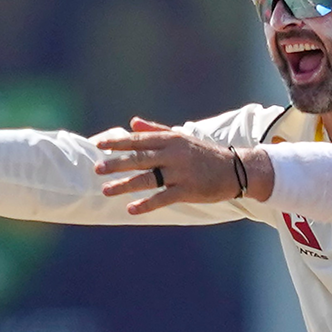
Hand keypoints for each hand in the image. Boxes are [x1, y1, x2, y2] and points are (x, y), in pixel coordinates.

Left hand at [95, 118, 272, 214]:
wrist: (235, 169)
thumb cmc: (204, 153)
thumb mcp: (180, 138)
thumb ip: (155, 130)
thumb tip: (132, 122)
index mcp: (170, 139)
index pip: (138, 140)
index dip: (117, 143)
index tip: (98, 146)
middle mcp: (173, 154)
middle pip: (139, 158)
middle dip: (116, 163)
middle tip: (96, 169)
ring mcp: (180, 172)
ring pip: (148, 178)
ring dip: (125, 185)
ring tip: (106, 190)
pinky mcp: (188, 190)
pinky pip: (163, 197)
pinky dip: (146, 204)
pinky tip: (130, 208)